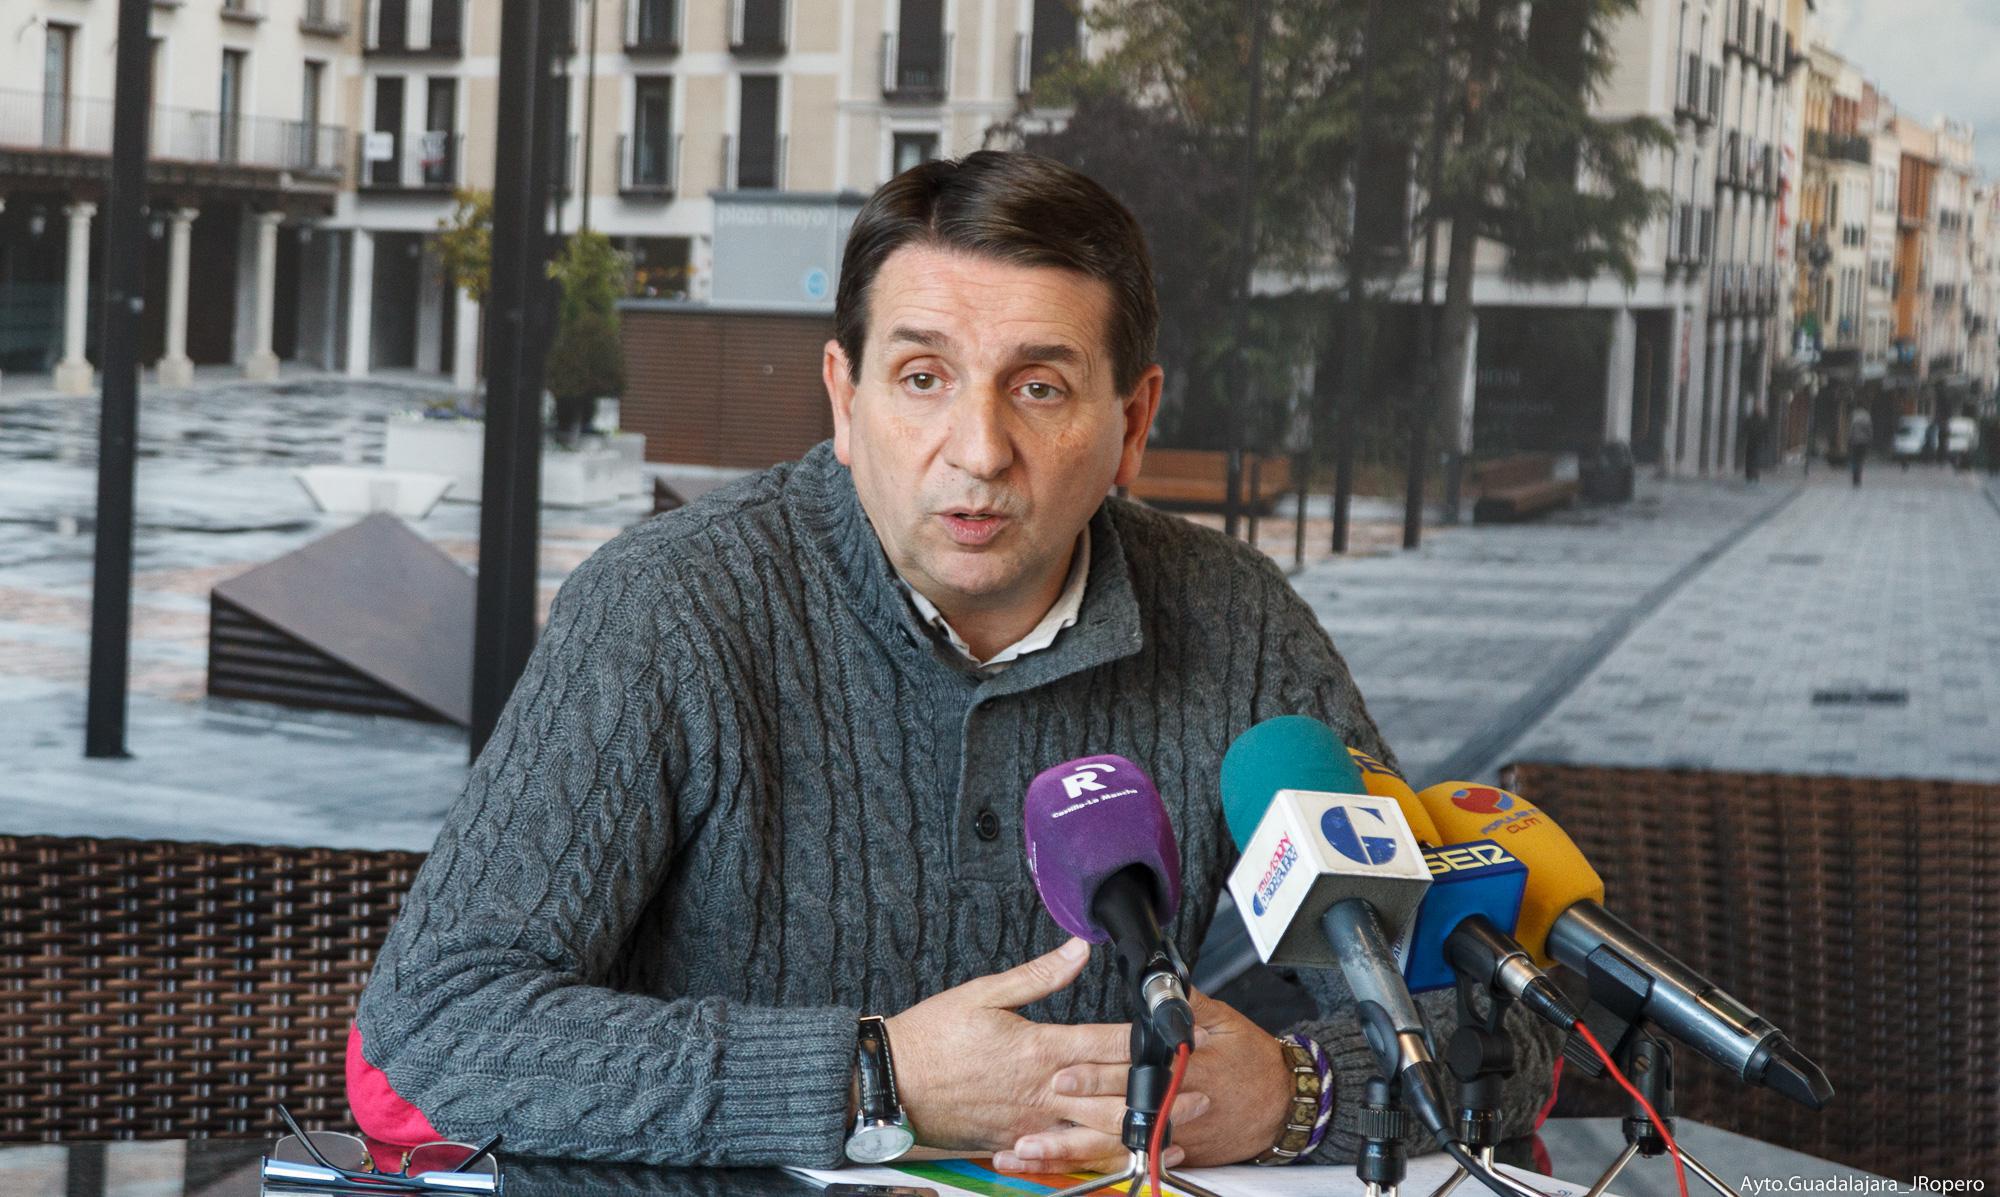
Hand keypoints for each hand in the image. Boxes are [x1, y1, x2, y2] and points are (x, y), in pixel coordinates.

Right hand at [887, 937, 1200, 1162]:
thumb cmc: (932, 1038)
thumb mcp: (984, 992)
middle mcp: (1042, 1089)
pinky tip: (1126, 1155)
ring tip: (1181, 1127)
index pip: (1106, 1042)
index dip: (1149, 1040)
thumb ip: (1039, 975)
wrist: (892, 1084)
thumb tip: (1077, 949)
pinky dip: (1103, 1156)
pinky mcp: (1019, 1141)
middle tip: (1203, 1087)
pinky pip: (1069, 1153)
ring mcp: (1032, 1121)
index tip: (1180, 1035)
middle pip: (1115, 1091)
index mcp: (1037, 1047)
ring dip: (1143, 1128)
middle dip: (1162, 1090)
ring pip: (1099, 1130)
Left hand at [999, 988, 1289, 1171]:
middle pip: (1115, 1110)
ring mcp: (1172, 1134)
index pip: (1131, 1070)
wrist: (1282, 1105)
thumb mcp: (1223, 1020)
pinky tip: (1060, 1168)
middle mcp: (1173, 1106)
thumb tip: (1159, 979)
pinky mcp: (1172, 1150)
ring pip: (1114, 1144)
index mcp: (1183, 1067)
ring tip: (1030, 1151)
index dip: (1096, 1072)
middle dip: (1073, 1112)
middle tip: (1035, 1112)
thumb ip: (1186, 1002)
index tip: (1064, 1070)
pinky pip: (1126, 1160)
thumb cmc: (1253, 1060)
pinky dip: (1092, 1166)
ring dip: (1071, 1150)